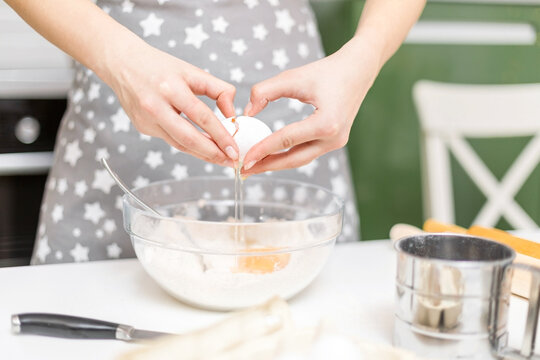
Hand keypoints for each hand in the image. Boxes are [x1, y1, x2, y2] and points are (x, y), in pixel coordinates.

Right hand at [106, 41, 238, 165]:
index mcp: (171, 87)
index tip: (234, 149)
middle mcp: (155, 105)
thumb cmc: (160, 66)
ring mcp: (146, 119)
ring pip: (179, 144)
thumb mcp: (192, 71)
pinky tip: (201, 147)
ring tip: (220, 158)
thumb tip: (232, 115)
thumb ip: (218, 90)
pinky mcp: (142, 127)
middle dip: (212, 153)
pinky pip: (170, 139)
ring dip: (202, 154)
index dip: (220, 135)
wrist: (121, 63)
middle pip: (188, 137)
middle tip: (230, 161)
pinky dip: (187, 145)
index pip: (202, 116)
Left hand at [241, 37, 381, 174]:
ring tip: (255, 165)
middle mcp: (334, 138)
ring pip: (301, 159)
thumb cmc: (326, 71)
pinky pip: (307, 152)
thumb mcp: (293, 77)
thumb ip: (264, 92)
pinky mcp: (335, 142)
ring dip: (277, 163)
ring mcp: (336, 143)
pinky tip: (272, 156)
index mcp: (326, 123)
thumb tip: (247, 113)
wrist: (358, 70)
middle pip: (294, 159)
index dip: (262, 150)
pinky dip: (289, 156)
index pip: (286, 140)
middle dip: (267, 166)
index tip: (244, 158)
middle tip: (244, 170)